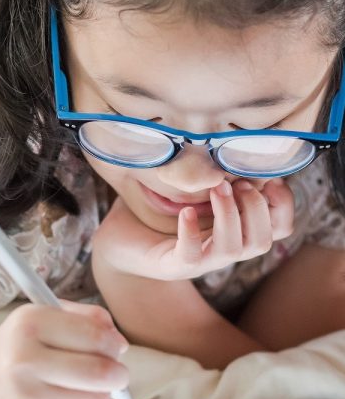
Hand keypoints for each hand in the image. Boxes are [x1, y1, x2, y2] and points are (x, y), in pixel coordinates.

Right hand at [0, 301, 129, 398]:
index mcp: (29, 325)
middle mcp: (24, 361)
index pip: (95, 335)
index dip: (114, 343)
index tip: (116, 347)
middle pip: (101, 372)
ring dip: (100, 394)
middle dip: (118, 373)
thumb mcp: (39, 319)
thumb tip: (119, 341)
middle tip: (116, 373)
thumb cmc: (14, 351)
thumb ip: (83, 318)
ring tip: (85, 388)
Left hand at [94, 178, 293, 280]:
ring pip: (236, 250)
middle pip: (263, 240)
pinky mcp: (172, 265)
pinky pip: (191, 256)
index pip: (278, 228)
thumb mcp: (183, 187)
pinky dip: (192, 233)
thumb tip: (221, 133)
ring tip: (215, 189)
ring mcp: (199, 261)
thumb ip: (204, 169)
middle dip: (257, 207)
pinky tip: (185, 212)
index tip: (270, 178)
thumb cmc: (150, 214)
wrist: (115, 245)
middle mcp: (220, 249)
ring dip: (231, 216)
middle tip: (234, 182)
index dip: (283, 204)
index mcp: (231, 231)